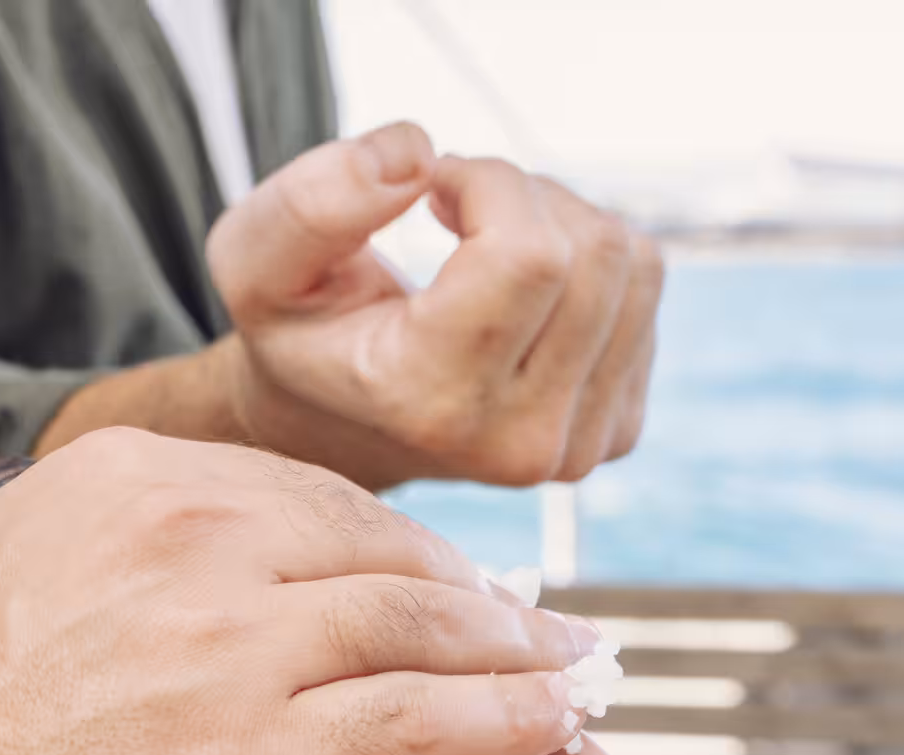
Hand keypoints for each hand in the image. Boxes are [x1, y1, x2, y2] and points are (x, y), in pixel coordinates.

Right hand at [0, 427, 613, 754]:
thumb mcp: (15, 565)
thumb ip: (124, 548)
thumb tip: (194, 554)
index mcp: (140, 482)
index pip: (321, 501)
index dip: (411, 552)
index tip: (458, 587)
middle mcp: (196, 536)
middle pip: (389, 557)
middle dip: (485, 602)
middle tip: (548, 635)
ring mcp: (228, 638)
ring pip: (424, 635)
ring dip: (516, 667)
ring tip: (569, 690)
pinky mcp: (248, 748)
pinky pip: (416, 727)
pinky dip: (498, 732)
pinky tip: (544, 742)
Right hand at [205, 122, 664, 490]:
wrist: (345, 422)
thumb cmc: (304, 329)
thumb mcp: (257, 259)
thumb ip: (312, 202)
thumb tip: (418, 158)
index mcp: (433, 403)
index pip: (530, 254)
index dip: (489, 185)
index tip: (434, 191)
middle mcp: (518, 443)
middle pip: (595, 253)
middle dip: (526, 197)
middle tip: (458, 212)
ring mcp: (579, 447)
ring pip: (634, 264)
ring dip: (563, 222)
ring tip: (489, 246)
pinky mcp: (618, 433)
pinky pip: (646, 294)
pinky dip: (590, 264)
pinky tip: (524, 291)